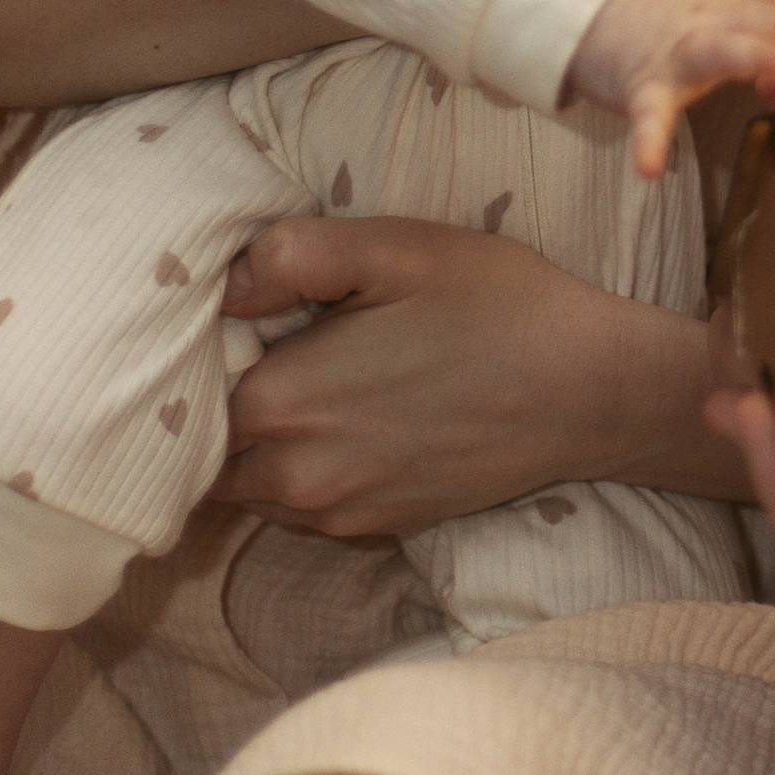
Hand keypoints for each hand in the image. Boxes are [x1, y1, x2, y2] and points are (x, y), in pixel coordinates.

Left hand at [212, 216, 751, 535]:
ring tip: (307, 379)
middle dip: (219, 402)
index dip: (198, 352)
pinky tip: (351, 417)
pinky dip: (304, 467)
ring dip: (258, 440)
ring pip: (250, 482)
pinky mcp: (374, 527)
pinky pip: (301, 504)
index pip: (186, 392)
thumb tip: (222, 282)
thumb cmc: (496, 306)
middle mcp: (295, 473)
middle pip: (207, 446)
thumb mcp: (398, 247)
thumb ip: (293, 254)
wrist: (587, 391)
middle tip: (264, 344)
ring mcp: (335, 510)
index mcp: (283, 401)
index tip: (230, 320)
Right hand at [570, 0, 774, 177]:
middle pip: (773, 20)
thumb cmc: (663, 21)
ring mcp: (679, 53)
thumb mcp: (716, 16)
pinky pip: (648, 116)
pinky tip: (650, 169)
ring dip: (755, 58)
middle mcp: (713, 22)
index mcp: (733, 6)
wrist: (584, 12)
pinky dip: (649, 141)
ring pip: (723, 51)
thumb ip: (759, 34)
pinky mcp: (642, 85)